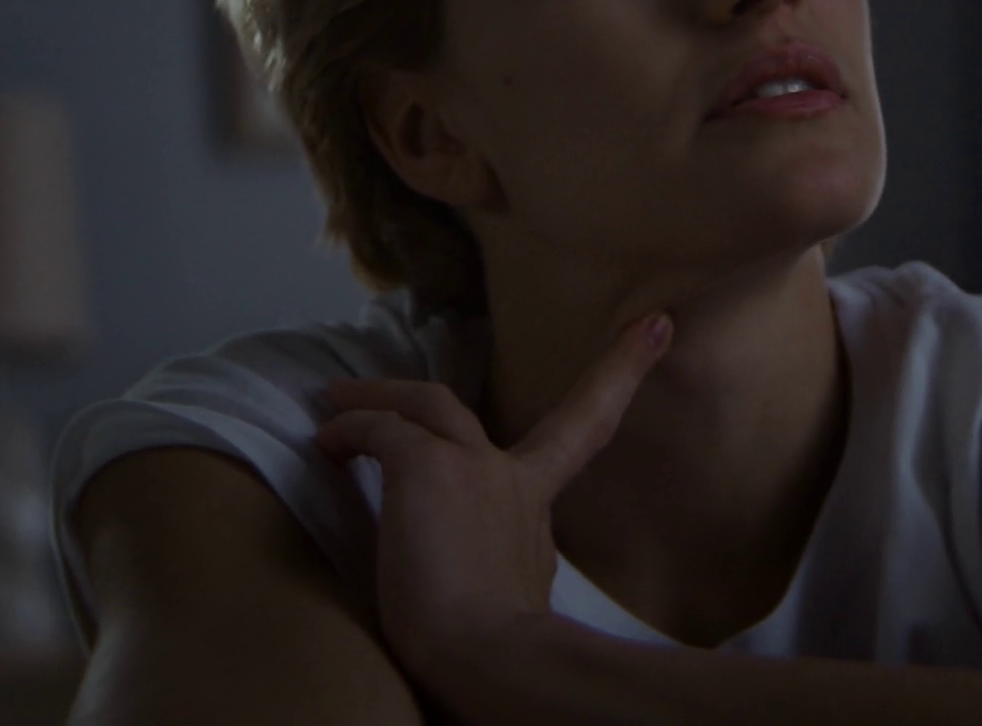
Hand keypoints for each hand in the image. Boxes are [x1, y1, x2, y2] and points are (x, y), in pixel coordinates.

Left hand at [314, 311, 672, 692]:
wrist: (492, 658)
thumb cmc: (502, 652)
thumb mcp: (520, 598)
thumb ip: (507, 565)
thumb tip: (492, 578)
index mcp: (536, 509)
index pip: (584, 430)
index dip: (620, 372)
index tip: (655, 322)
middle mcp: (510, 478)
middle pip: (493, 403)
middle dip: (498, 361)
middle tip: (496, 337)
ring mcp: (469, 466)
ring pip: (424, 405)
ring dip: (380, 397)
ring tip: (339, 398)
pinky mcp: (423, 467)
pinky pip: (376, 431)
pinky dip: (348, 430)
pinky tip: (325, 444)